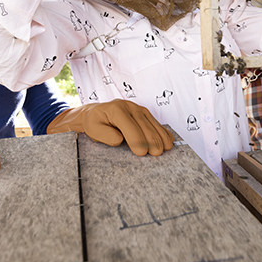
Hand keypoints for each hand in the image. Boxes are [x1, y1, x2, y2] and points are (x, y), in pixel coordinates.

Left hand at [48, 99, 173, 156]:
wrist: (96, 113)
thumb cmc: (95, 122)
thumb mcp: (93, 129)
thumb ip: (105, 135)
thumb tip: (120, 139)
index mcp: (116, 110)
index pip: (128, 126)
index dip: (136, 139)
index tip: (141, 153)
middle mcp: (129, 107)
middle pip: (143, 124)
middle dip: (151, 139)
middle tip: (156, 154)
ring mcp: (139, 109)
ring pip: (152, 123)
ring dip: (160, 136)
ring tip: (166, 149)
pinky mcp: (145, 114)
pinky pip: (156, 123)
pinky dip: (163, 131)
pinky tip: (169, 140)